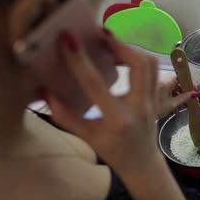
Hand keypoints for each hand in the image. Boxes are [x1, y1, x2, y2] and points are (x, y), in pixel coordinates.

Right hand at [46, 30, 180, 173]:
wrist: (142, 163)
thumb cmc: (112, 152)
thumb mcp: (86, 136)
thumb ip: (64, 114)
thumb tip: (43, 89)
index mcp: (116, 119)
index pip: (96, 84)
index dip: (79, 60)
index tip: (67, 38)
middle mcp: (138, 107)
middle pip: (139, 64)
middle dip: (119, 45)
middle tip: (99, 36)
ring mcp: (152, 101)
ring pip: (151, 64)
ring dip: (131, 49)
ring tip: (110, 44)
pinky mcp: (157, 97)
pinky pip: (153, 70)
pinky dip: (138, 57)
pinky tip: (122, 56)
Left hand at [154, 77, 198, 117]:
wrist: (141, 114)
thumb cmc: (155, 109)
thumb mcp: (171, 105)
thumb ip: (183, 98)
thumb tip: (194, 94)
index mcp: (165, 84)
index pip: (179, 77)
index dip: (188, 82)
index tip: (194, 89)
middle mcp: (162, 82)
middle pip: (177, 83)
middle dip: (185, 91)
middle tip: (192, 99)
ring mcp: (159, 87)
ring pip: (173, 88)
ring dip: (180, 95)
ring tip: (185, 106)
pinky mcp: (158, 91)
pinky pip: (168, 91)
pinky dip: (174, 97)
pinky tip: (177, 108)